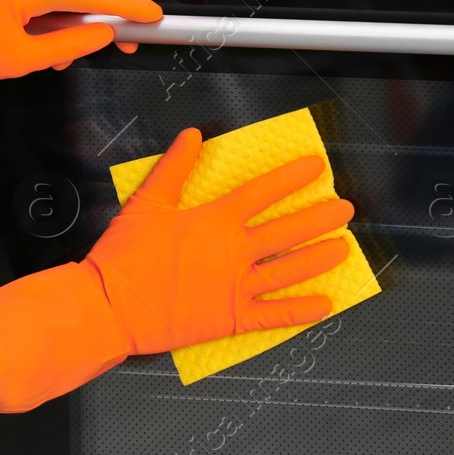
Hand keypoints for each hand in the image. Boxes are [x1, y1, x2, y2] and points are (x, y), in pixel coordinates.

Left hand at [0, 0, 160, 82]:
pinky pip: (42, 1)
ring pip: (61, 2)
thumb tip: (99, 36)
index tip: (151, 14)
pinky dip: (51, 24)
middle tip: (126, 43)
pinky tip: (46, 48)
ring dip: (70, 29)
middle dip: (101, 23)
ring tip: (59, 60)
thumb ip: (69, 46)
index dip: (127, 6)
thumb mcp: (24, 59)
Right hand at [87, 127, 352, 354]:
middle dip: (320, 218)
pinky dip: (302, 311)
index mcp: (213, 221)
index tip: (315, 168)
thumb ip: (174, 168)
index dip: (291, 178)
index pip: (262, 192)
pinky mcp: (231, 318)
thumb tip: (192, 136)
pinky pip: (275, 316)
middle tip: (343, 210)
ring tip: (343, 249)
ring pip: (290, 270)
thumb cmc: (124, 258)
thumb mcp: (145, 203)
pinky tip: (323, 305)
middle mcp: (232, 252)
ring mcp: (235, 287)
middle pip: (287, 230)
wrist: (110, 307)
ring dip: (320, 258)